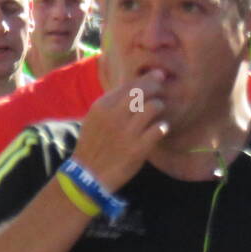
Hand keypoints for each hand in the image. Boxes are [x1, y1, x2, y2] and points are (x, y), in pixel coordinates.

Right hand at [70, 72, 168, 191]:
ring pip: (153, 107)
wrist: (88, 175)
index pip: (129, 85)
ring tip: (158, 113)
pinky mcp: (138, 148)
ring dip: (159, 107)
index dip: (147, 79)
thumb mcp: (94, 119)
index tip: (158, 76)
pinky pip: (159, 128)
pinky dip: (162, 127)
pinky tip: (160, 129)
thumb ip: (111, 103)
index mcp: (102, 106)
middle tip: (160, 90)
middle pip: (142, 92)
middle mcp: (114, 116)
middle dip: (155, 88)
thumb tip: (133, 88)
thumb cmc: (93, 145)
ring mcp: (127, 132)